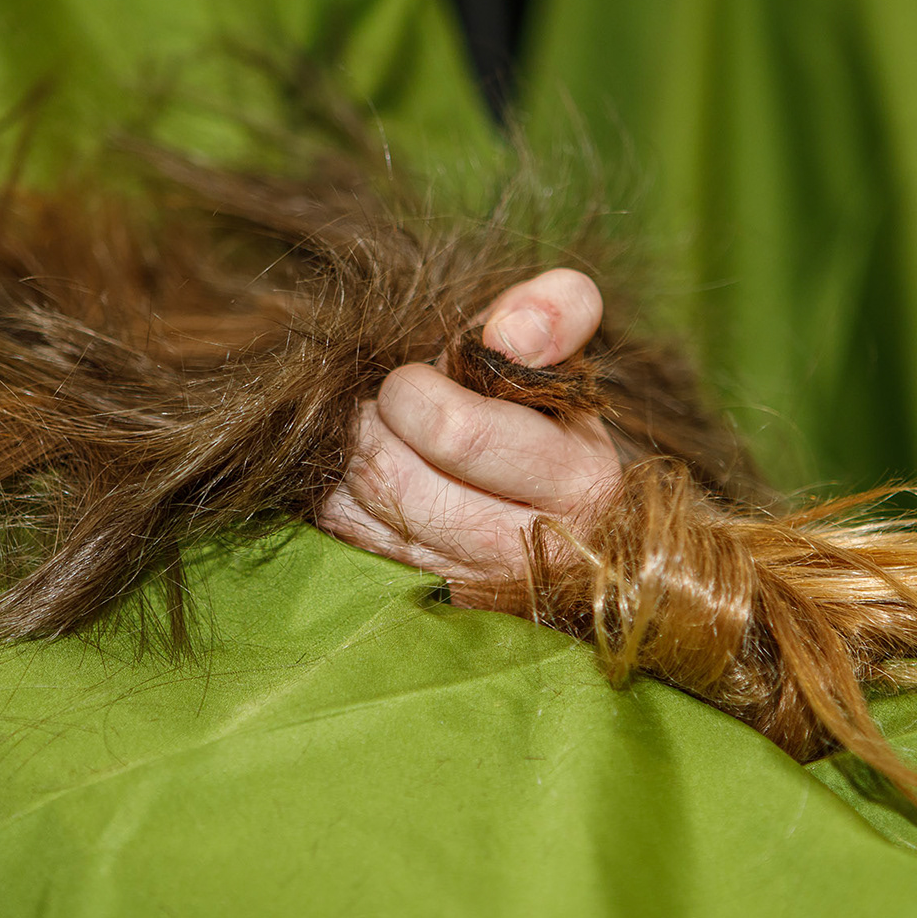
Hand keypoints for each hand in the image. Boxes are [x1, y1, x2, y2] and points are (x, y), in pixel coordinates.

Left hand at [316, 269, 620, 594]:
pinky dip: (339, 495)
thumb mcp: (562, 361)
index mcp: (577, 484)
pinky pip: (341, 540)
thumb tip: (513, 331)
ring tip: (385, 438)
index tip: (427, 378)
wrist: (549, 520)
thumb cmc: (543, 423)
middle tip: (394, 407)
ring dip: (351, 456)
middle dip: (374, 420)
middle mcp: (526, 554)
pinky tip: (369, 481)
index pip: (454, 431)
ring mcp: (467, 591)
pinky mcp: (419, 604)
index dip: (417, 388)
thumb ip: (556, 313)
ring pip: (354, 509)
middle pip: (388, 473)